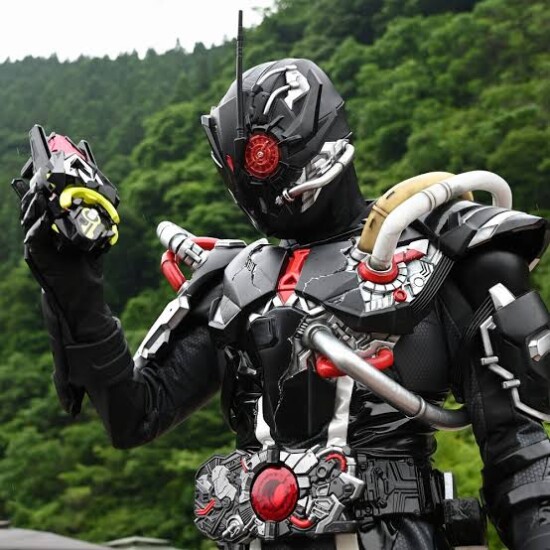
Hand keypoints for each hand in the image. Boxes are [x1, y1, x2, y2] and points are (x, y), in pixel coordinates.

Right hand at [16, 126, 117, 342]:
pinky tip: (43, 212)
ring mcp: (38, 240)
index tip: (56, 146)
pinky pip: (34, 235)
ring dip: (35, 195)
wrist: (83, 295)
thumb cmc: (87, 265)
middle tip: (40, 155)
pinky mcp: (37, 255)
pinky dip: (38, 223)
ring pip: (30, 212)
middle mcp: (43, 226)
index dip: (51, 168)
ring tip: (40, 179)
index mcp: (55, 219)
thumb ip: (98, 217)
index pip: (49, 189)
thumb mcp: (96, 235)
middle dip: (37, 174)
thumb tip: (111, 197)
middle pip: (34, 195)